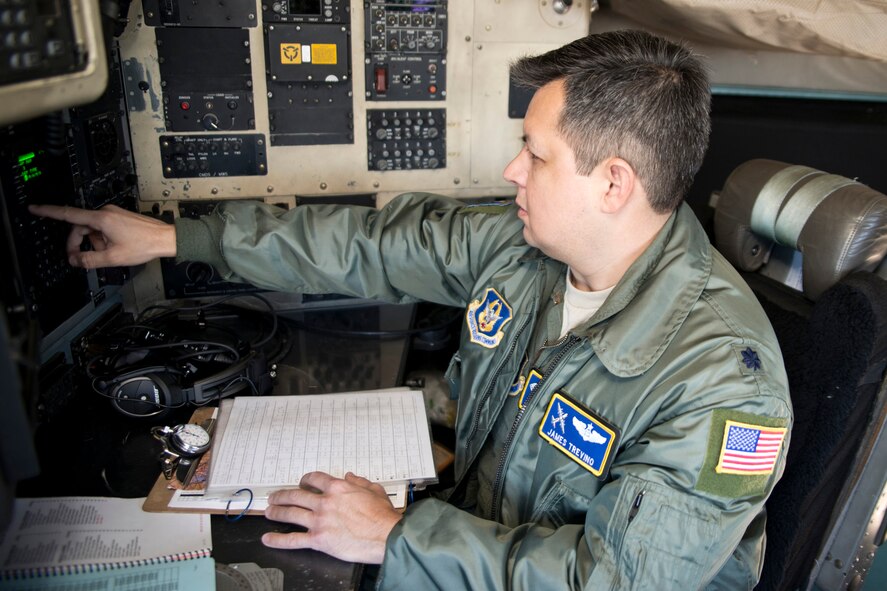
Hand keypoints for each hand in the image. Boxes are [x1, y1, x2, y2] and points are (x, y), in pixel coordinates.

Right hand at [28, 204, 175, 268]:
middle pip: (79, 227)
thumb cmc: (145, 245)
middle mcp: (105, 213)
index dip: (48, 211)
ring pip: (92, 230)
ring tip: (108, 254)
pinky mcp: (119, 218)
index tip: (34, 208)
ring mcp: (113, 214)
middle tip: (78, 259)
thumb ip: (90, 260)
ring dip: (94, 243)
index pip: (68, 214)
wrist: (165, 239)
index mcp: (101, 219)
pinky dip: (103, 240)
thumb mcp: (113, 258)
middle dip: (77, 243)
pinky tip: (114, 248)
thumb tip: (75, 261)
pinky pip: (103, 229)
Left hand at [262, 471, 401, 563]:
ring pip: (290, 514)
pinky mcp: (318, 539)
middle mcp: (325, 502)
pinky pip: (293, 539)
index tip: (301, 483)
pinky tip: (268, 539)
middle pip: (296, 495)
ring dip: (277, 512)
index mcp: (338, 488)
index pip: (314, 479)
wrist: (386, 535)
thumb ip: (360, 482)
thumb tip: (351, 476)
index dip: (305, 480)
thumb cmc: (383, 515)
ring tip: (269, 512)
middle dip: (283, 495)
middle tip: (275, 497)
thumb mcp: (374, 490)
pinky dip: (278, 539)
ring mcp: (319, 521)